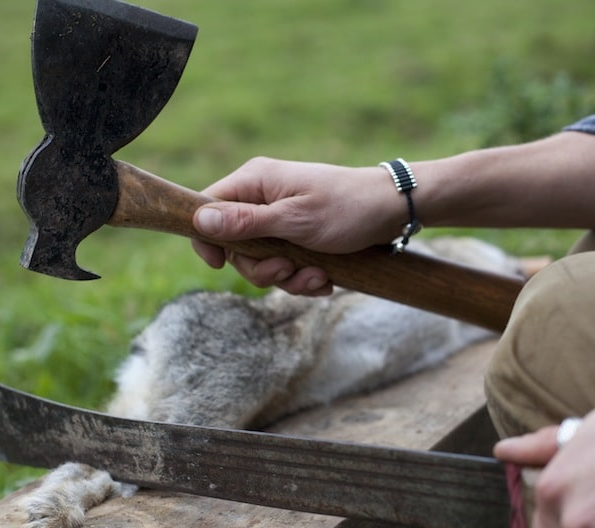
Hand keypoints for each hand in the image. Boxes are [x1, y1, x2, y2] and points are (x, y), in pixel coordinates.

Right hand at [192, 157, 404, 295]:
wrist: (394, 212)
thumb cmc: (347, 208)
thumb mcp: (295, 219)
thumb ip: (247, 222)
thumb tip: (201, 220)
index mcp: (256, 182)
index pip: (208, 208)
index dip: (208, 239)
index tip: (219, 264)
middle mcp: (263, 198)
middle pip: (235, 245)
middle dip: (262, 267)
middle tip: (287, 270)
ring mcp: (280, 218)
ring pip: (262, 261)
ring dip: (288, 277)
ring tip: (317, 276)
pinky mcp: (297, 237)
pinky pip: (285, 266)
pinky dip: (303, 278)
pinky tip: (325, 278)